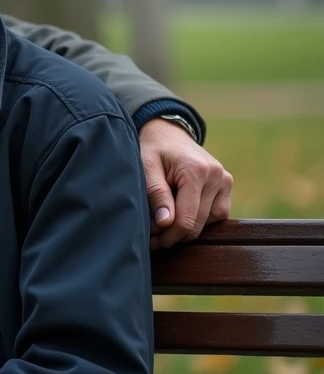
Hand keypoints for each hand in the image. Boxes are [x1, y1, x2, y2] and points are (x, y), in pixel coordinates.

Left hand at [140, 119, 232, 248]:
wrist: (167, 132)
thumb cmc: (153, 149)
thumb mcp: (146, 167)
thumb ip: (156, 194)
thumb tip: (165, 224)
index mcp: (196, 171)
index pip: (187, 219)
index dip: (168, 236)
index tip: (152, 241)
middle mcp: (217, 176)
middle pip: (199, 224)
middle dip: (175, 235)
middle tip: (153, 237)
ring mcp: (225, 180)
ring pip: (212, 222)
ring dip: (189, 227)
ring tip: (166, 221)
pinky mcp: (227, 184)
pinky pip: (218, 213)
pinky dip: (201, 218)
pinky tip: (182, 211)